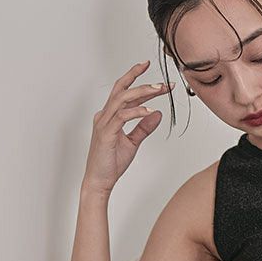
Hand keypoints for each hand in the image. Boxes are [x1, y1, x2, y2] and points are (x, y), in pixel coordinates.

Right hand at [82, 60, 174, 194]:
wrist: (99, 181)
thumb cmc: (111, 163)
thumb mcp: (133, 142)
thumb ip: (144, 128)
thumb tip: (157, 114)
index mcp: (110, 116)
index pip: (126, 93)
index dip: (141, 83)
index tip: (160, 82)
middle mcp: (105, 116)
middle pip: (122, 89)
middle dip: (140, 79)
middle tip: (161, 81)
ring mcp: (104, 123)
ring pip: (122, 98)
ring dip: (141, 92)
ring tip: (158, 89)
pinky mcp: (106, 133)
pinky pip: (122, 116)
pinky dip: (136, 111)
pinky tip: (148, 111)